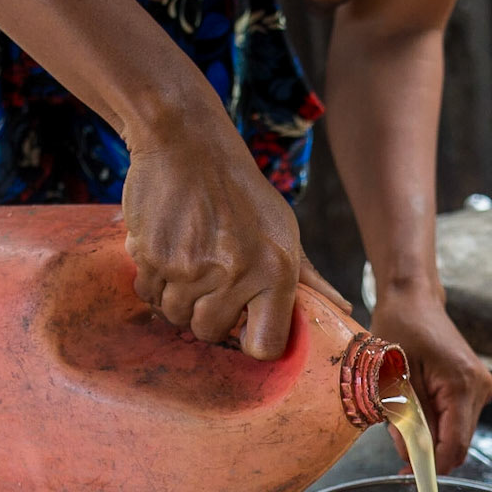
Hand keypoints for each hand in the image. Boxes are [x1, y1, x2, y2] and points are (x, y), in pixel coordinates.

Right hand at [122, 115, 348, 358]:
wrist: (188, 145)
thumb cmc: (242, 193)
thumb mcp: (284, 230)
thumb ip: (309, 278)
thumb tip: (343, 310)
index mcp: (276, 271)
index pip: (264, 346)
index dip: (252, 340)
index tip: (246, 324)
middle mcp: (235, 274)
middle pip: (210, 333)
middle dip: (209, 315)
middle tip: (212, 279)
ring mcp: (189, 268)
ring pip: (175, 316)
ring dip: (179, 297)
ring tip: (191, 259)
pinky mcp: (152, 257)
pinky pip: (148, 295)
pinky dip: (154, 281)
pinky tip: (168, 251)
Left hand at [371, 287, 491, 474]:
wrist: (414, 300)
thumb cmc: (400, 329)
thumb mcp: (393, 375)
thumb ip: (404, 417)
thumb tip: (409, 455)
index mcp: (461, 384)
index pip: (455, 444)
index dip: (433, 466)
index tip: (409, 476)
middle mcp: (479, 388)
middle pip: (457, 442)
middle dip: (427, 449)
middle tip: (395, 438)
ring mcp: (481, 387)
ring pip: (456, 432)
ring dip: (429, 433)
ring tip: (402, 408)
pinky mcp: (475, 386)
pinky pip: (456, 417)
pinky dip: (435, 420)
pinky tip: (416, 400)